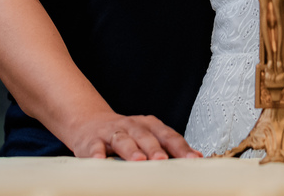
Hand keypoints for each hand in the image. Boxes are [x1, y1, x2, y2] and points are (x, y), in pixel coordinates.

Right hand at [68, 111, 200, 160]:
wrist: (89, 122)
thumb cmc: (125, 134)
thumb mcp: (146, 137)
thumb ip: (166, 147)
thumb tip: (194, 160)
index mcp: (149, 126)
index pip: (169, 135)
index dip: (181, 147)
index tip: (193, 159)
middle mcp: (132, 126)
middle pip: (146, 136)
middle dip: (155, 148)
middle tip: (164, 160)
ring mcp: (112, 132)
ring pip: (122, 139)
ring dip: (131, 150)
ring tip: (138, 160)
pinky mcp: (92, 140)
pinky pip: (95, 146)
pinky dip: (97, 153)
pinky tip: (100, 160)